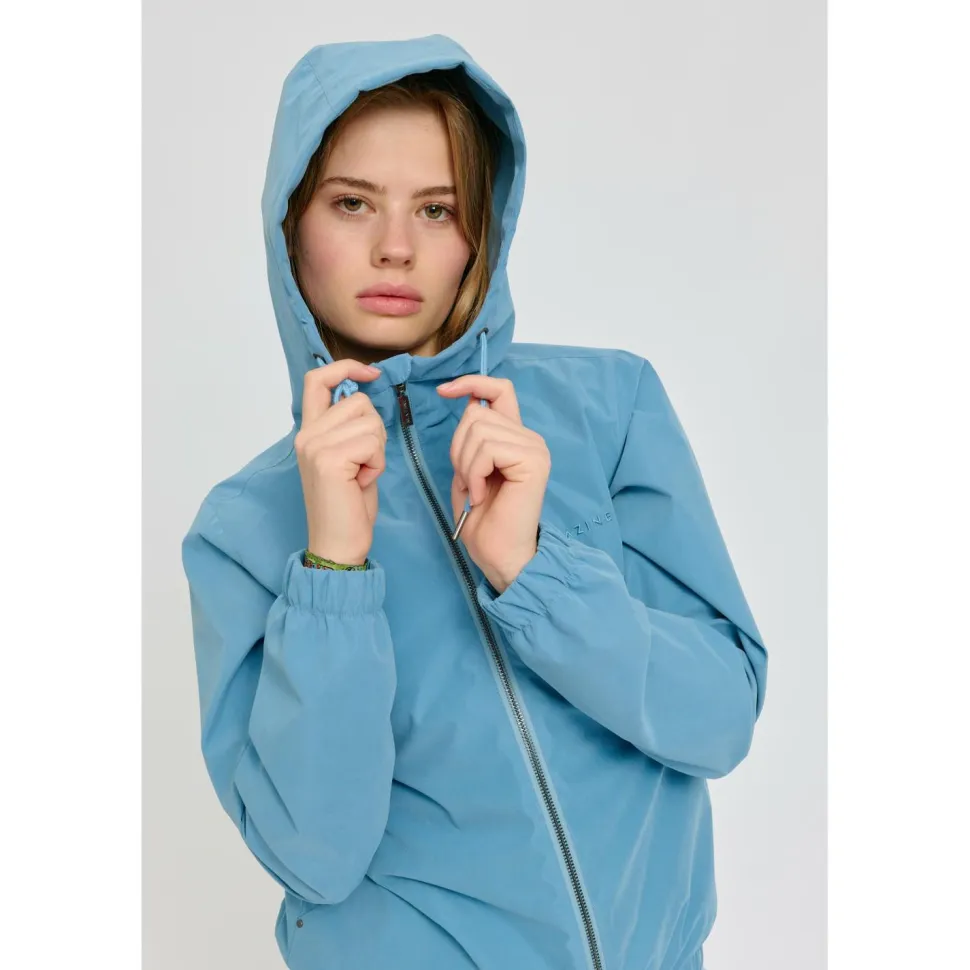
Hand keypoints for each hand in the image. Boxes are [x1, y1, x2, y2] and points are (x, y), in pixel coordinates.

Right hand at [295, 359, 385, 564]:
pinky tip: (363, 482)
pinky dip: (378, 463)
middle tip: (363, 464)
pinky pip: (373, 442)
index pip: (317, 379)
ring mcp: (314, 445)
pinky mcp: (328, 459)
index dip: (345, 367)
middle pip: (359, 401)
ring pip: (370, 421)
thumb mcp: (348, 457)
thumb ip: (348, 427)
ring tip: (362, 474)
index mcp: (308, 431)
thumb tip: (363, 393)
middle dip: (375, 430)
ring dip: (378, 449)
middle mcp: (306, 434)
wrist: (338, 545)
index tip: (372, 374)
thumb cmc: (348, 505)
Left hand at [437, 375, 550, 592]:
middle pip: (476, 413)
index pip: (500, 389)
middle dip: (458, 447)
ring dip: (465, 464)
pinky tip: (482, 495)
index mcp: (516, 437)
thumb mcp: (469, 469)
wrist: (499, 556)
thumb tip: (467, 403)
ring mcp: (534, 448)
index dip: (472, 382)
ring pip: (478, 429)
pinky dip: (474, 473)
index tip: (444, 390)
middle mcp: (530, 438)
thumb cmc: (482, 520)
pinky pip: (487, 448)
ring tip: (475, 490)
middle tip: (468, 481)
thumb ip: (471, 437)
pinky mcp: (533, 461)